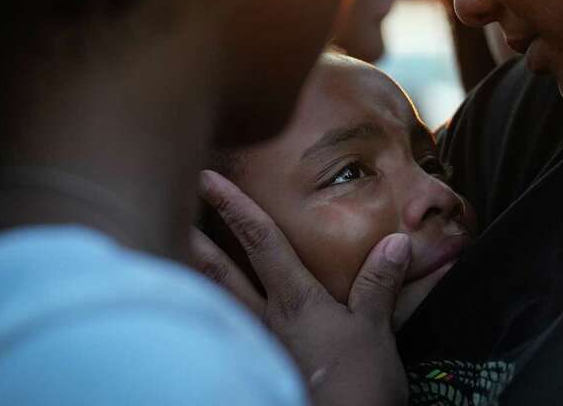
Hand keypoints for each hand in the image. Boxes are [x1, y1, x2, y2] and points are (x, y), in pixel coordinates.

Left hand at [192, 170, 407, 405]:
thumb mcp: (375, 330)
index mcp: (296, 301)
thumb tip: (395, 241)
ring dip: (194, 275)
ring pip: (219, 303)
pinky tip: (204, 314)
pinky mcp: (263, 372)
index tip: (209, 178)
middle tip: (167, 208)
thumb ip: (378, 285)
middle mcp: (268, 320)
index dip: (236, 207)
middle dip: (196, 238)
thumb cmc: (357, 383)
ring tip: (172, 253)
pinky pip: (231, 335)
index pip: (261, 242)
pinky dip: (212, 317)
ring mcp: (260, 348)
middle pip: (221, 273)